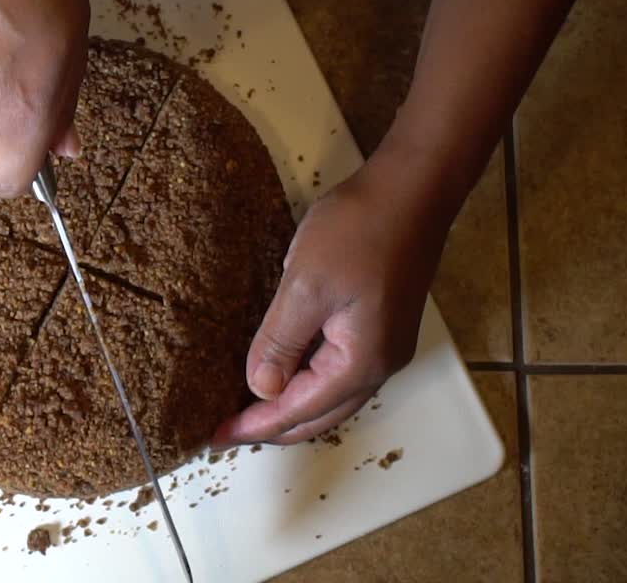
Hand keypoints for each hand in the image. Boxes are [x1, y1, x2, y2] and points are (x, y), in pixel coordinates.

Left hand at [212, 148, 451, 446]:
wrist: (412, 189)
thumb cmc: (358, 231)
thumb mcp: (305, 285)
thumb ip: (281, 342)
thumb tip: (260, 389)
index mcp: (360, 363)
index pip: (298, 412)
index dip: (254, 427)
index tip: (214, 436)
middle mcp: (379, 366)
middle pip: (319, 416)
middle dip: (271, 427)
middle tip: (224, 430)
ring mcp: (385, 347)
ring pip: (331, 397)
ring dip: (290, 408)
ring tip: (247, 410)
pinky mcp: (382, 326)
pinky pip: (338, 371)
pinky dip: (307, 383)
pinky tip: (282, 372)